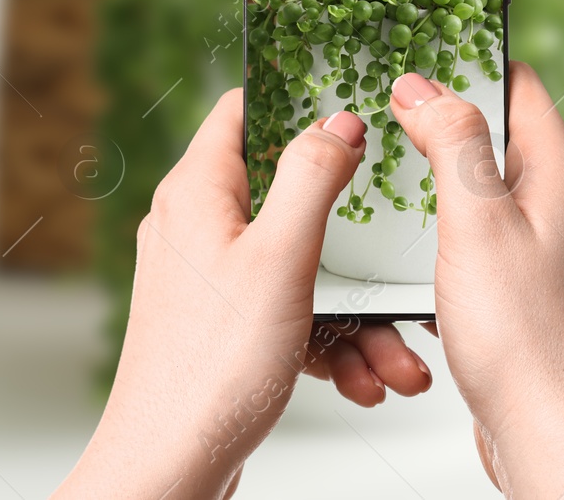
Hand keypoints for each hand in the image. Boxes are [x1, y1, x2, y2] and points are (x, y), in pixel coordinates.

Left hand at [54, 92, 432, 499]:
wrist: (169, 468)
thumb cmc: (212, 369)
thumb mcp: (280, 256)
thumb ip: (312, 177)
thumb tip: (338, 120)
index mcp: (198, 194)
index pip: (245, 110)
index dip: (298, 100)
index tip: (354, 106)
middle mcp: (197, 228)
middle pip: (289, 193)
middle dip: (351, 230)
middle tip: (394, 241)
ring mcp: (211, 279)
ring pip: (302, 263)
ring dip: (354, 304)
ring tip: (393, 350)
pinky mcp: (226, 326)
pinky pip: (292, 311)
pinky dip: (331, 337)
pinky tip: (365, 373)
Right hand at [389, 64, 563, 497]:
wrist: (550, 432)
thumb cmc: (523, 336)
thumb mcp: (478, 223)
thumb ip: (455, 145)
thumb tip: (424, 84)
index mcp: (561, 172)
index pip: (516, 83)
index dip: (465, 61)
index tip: (410, 51)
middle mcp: (560, 202)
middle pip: (495, 133)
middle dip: (439, 122)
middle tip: (380, 114)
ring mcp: (544, 246)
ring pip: (480, 191)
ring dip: (434, 185)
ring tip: (382, 180)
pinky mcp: (523, 287)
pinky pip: (475, 240)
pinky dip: (440, 235)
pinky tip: (404, 251)